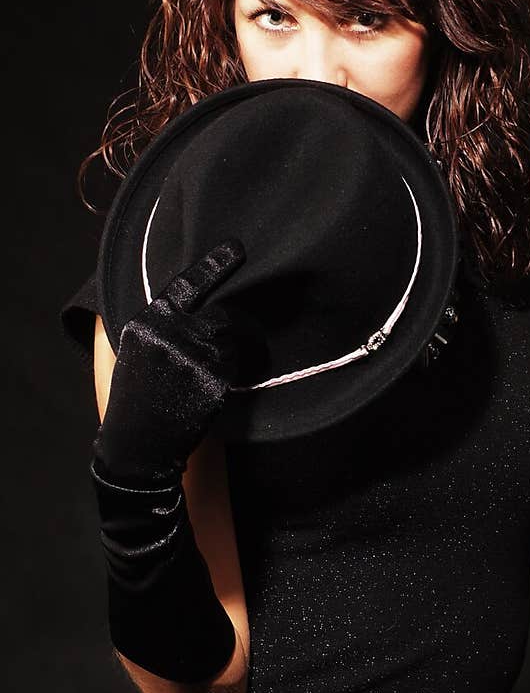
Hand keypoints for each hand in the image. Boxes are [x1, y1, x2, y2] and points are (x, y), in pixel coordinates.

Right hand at [94, 239, 263, 484]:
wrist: (138, 444)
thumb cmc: (134, 397)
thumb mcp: (129, 353)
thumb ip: (152, 325)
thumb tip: (174, 304)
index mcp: (147, 322)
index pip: (185, 286)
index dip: (212, 266)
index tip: (236, 249)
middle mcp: (170, 334)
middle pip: (218, 317)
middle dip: (222, 332)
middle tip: (207, 357)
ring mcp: (193, 356)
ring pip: (230, 343)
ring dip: (225, 357)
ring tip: (197, 381)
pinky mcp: (212, 379)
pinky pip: (236, 366)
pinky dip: (230, 376)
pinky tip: (206, 392)